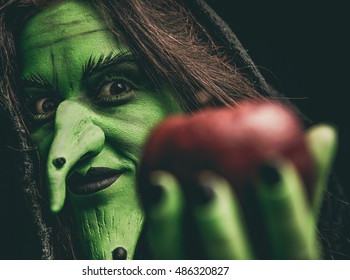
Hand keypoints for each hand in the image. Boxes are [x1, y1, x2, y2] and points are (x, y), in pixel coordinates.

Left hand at [139, 124, 336, 258]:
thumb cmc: (262, 237)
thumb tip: (323, 132)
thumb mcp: (288, 219)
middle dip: (220, 228)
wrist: (221, 266)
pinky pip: (157, 258)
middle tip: (205, 184)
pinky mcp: (170, 276)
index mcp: (284, 268)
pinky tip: (151, 190)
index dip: (284, 210)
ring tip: (163, 183)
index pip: (292, 247)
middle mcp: (244, 278)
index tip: (270, 165)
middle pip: (233, 263)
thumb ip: (306, 183)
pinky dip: (153, 226)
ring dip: (169, 226)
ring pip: (183, 264)